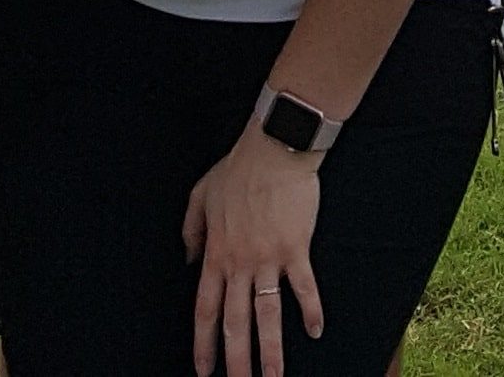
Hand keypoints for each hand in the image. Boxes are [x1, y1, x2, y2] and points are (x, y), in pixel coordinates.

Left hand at [184, 127, 326, 375]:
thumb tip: (188, 262)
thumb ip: (190, 232)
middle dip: (236, 361)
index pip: (206, 310)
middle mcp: (240, 264)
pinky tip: (315, 332)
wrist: (274, 149)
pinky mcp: (296, 249)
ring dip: (272, 351)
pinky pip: (304, 287)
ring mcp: (269, 259)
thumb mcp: (199, 196)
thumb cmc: (236, 170)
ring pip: (268, 315)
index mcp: (216, 254)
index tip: (202, 370)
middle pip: (236, 323)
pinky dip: (311, 310)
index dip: (204, 343)